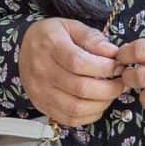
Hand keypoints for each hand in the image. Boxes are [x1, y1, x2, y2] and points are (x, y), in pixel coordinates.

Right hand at [18, 17, 132, 127]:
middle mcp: (42, 70)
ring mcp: (40, 91)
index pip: (79, 63)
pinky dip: (89, 115)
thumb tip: (113, 53)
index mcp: (50, 46)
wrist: (24, 48)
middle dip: (109, 88)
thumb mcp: (71, 26)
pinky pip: (70, 119)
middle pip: (80, 88)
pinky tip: (98, 103)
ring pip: (76, 108)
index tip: (118, 66)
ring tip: (111, 92)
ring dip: (102, 103)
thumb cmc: (51, 36)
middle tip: (120, 82)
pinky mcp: (43, 106)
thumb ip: (92, 38)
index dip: (104, 68)